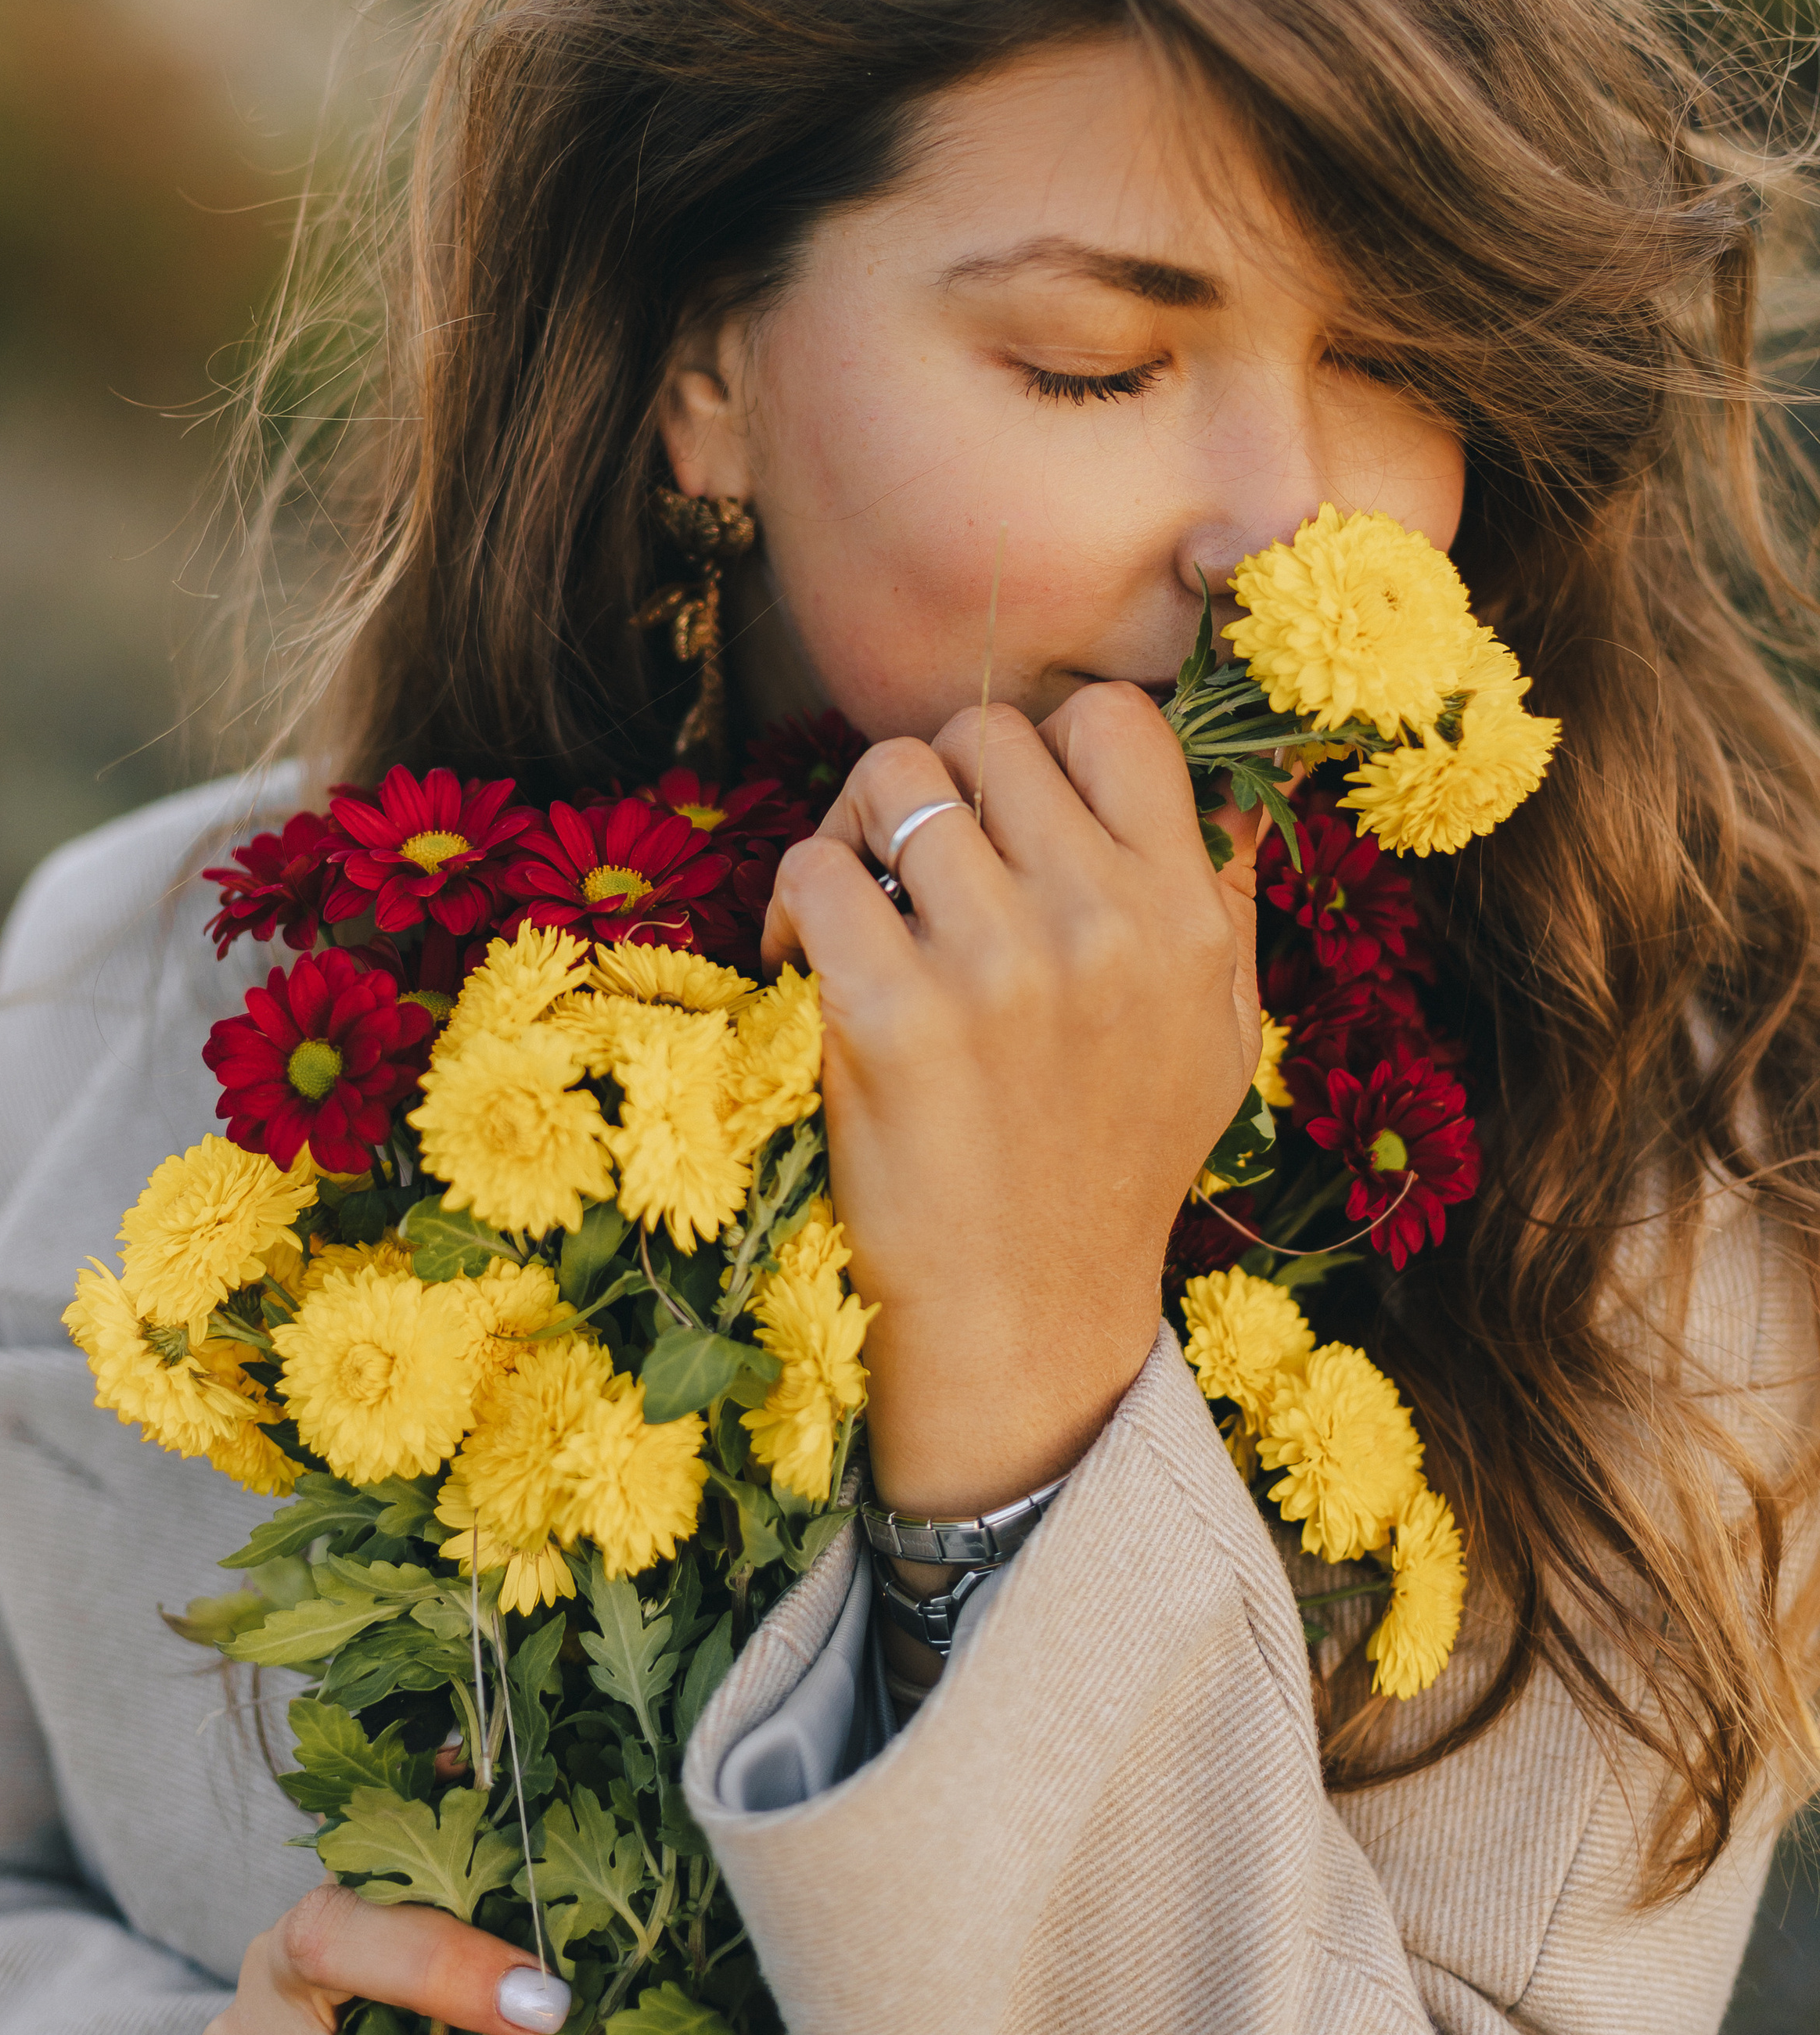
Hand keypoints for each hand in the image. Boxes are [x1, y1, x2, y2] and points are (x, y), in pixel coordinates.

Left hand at [762, 686, 1258, 1517]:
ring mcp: (995, 965)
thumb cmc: (1116, 1166)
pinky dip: (795, 898)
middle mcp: (1100, 920)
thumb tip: (1239, 781)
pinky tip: (807, 957)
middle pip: (984, 732)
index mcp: (1185, 913)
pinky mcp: (891, 1014)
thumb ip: (1226, 900)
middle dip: (940, 781)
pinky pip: (815, 867)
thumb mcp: (1221, 1035)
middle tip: (918, 858)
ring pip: (890, 775)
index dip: (1049, 742)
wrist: (1028, 1318)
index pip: (1114, 716)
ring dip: (857, 825)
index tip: (1016, 810)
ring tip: (861, 898)